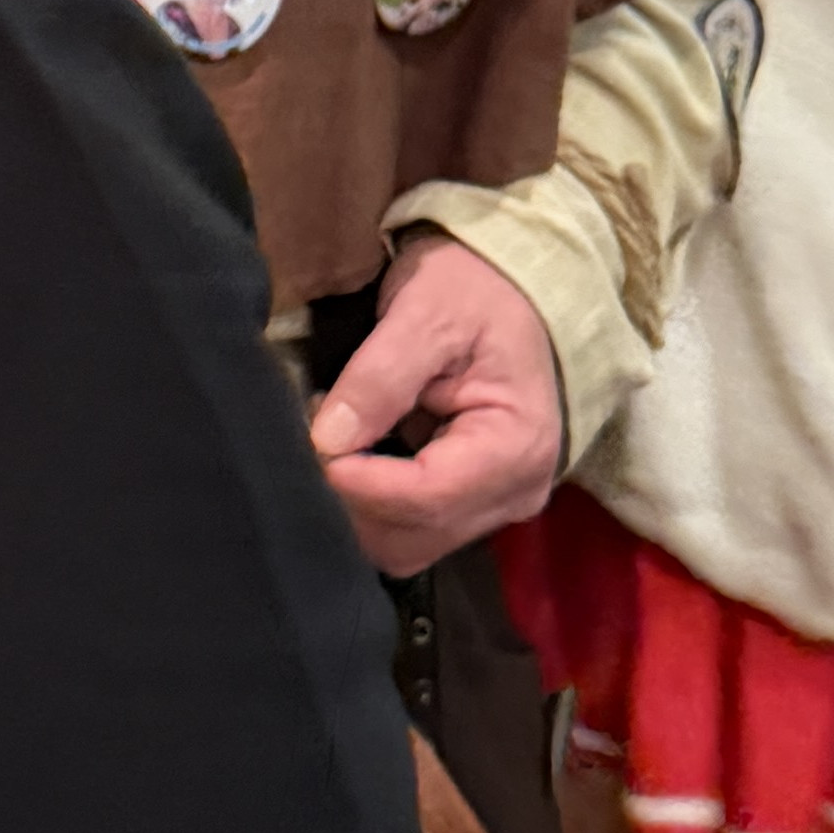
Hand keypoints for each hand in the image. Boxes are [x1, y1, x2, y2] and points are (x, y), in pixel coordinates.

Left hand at [310, 234, 565, 569]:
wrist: (510, 287)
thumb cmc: (474, 288)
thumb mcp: (426, 312)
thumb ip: (379, 377)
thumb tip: (327, 439)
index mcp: (518, 445)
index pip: (428, 496)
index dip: (360, 483)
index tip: (314, 445)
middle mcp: (516, 492)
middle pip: (414, 536)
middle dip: (352, 501)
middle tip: (315, 442)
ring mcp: (495, 505)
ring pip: (406, 546)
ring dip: (358, 509)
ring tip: (335, 445)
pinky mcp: (472, 505)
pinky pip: (411, 532)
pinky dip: (372, 507)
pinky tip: (353, 460)